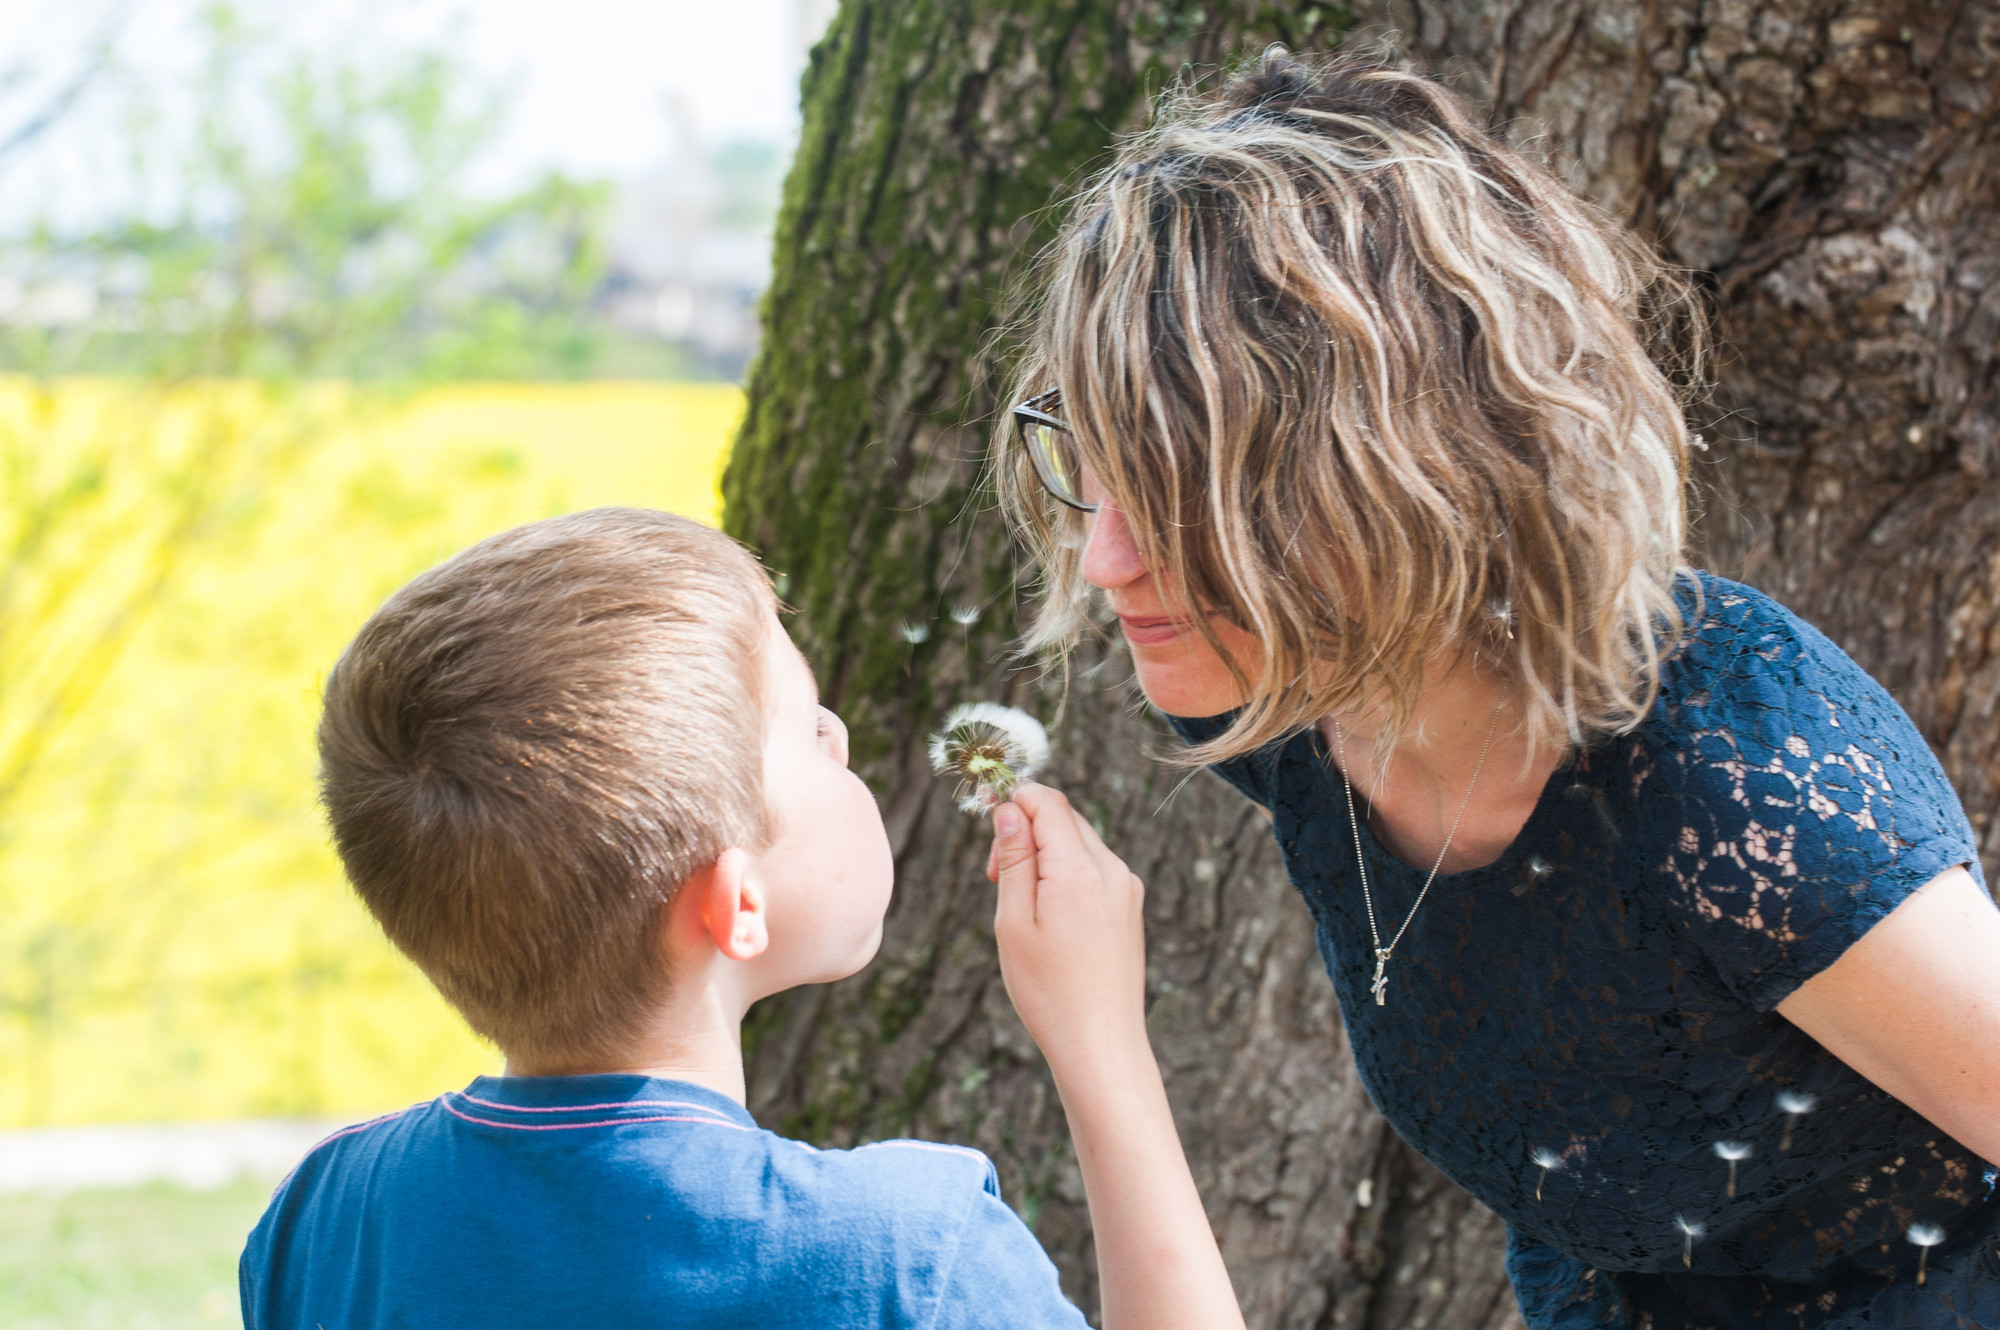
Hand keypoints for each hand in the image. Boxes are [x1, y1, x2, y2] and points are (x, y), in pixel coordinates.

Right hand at [988, 784, 1148, 1080]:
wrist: (1101, 1043)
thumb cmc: (1048, 991)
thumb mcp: (1014, 922)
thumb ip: (1014, 858)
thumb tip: (1010, 809)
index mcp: (1078, 870)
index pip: (1047, 801)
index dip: (1012, 798)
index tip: (984, 816)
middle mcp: (1111, 870)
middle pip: (1064, 816)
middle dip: (1026, 829)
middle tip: (996, 876)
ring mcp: (1126, 887)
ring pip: (1080, 841)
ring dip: (1046, 852)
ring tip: (1022, 903)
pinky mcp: (1131, 905)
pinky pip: (1095, 867)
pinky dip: (1067, 872)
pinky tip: (1050, 916)